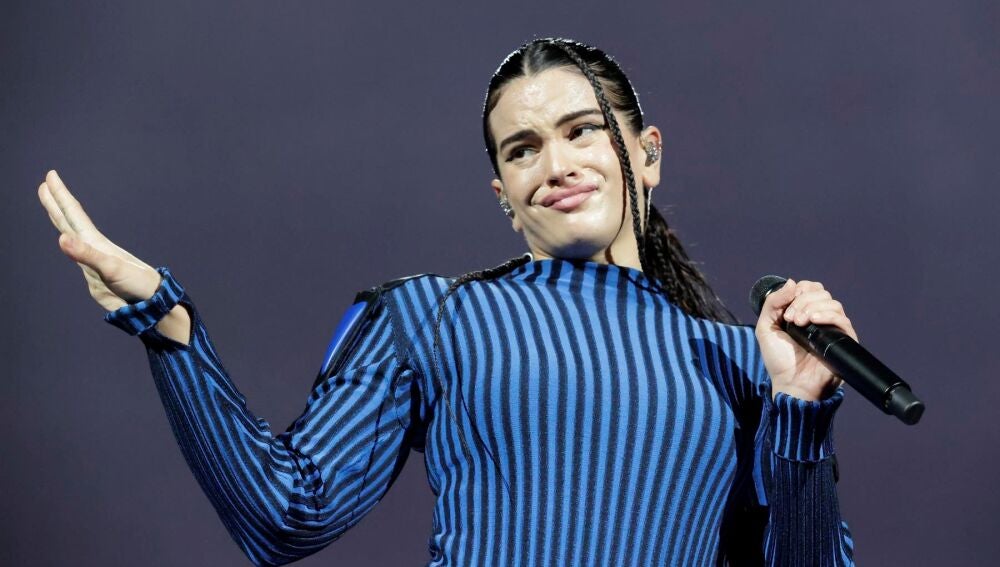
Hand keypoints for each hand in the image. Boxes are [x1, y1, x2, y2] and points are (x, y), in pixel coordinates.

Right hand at [37, 169, 161, 311]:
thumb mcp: (110, 267)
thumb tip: (61, 238)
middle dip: (57, 201)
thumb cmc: (136, 283)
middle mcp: (93, 247)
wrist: (151, 302)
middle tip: (47, 182)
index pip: (73, 213)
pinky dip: (69, 243)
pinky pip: (77, 254)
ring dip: (61, 218)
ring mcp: (93, 260)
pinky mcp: (94, 274)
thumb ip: (86, 254)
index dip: (61, 195)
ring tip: (53, 206)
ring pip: (72, 234)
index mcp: (95, 242)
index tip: (51, 176)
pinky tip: (68, 241)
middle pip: (70, 219)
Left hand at [754, 278, 859, 401]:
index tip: (786, 309)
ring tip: (798, 323)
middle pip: (821, 293)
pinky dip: (826, 315)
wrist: (791, 384)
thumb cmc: (779, 360)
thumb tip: (792, 282)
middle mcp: (821, 318)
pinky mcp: (844, 340)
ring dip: (812, 307)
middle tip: (790, 319)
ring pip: (832, 303)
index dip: (799, 291)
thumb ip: (773, 303)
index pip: (810, 288)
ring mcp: (833, 328)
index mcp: (804, 312)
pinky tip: (813, 321)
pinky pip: (842, 319)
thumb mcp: (766, 328)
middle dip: (802, 301)